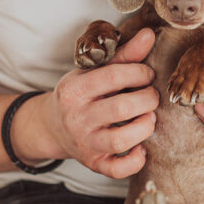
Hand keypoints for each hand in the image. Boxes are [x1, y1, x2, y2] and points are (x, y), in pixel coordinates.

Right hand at [18, 28, 158, 178]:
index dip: (139, 72)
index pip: (114, 76)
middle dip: (147, 99)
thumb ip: (124, 55)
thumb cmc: (80, 94)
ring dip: (144, 128)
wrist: (51, 126)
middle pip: (122, 108)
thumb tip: (150, 34)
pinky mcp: (93, 163)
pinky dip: (134, 161)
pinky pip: (117, 170)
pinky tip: (141, 148)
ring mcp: (84, 143)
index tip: (147, 74)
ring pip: (120, 140)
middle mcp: (76, 118)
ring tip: (149, 118)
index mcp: (74, 90)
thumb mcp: (94, 71)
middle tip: (151, 96)